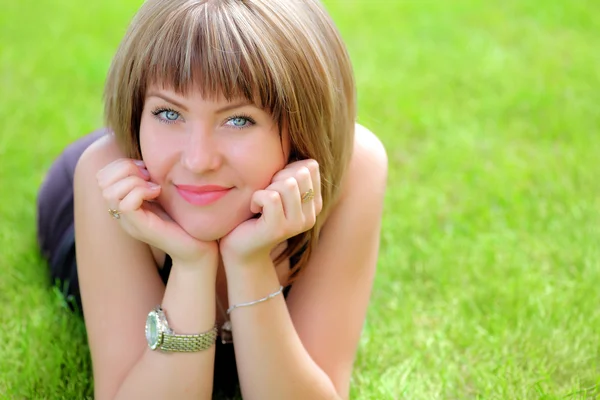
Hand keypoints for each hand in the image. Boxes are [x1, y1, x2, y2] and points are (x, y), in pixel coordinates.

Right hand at [97, 159, 217, 264]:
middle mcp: (121, 214)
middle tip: (149, 177)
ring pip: (110, 192)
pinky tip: (157, 193)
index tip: (147, 169)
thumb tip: (143, 161)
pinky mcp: (140, 228)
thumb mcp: (164, 193)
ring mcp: (129, 222)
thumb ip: (150, 179)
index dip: (122, 164)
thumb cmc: (186, 218)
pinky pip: (126, 204)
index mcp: (124, 203)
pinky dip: (141, 191)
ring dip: (134, 181)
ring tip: (154, 187)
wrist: (200, 247)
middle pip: (102, 181)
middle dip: (126, 169)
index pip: (103, 175)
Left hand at [219, 159, 321, 265]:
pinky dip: (256, 198)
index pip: (310, 166)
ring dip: (266, 187)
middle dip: (277, 176)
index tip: (275, 184)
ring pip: (287, 184)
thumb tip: (297, 144)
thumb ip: (290, 172)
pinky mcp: (279, 229)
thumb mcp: (277, 189)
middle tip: (265, 193)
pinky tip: (254, 209)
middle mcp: (311, 215)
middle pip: (300, 172)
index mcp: (315, 203)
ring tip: (260, 202)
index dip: (288, 167)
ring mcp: (297, 224)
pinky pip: (270, 197)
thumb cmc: (257, 213)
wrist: (240, 247)